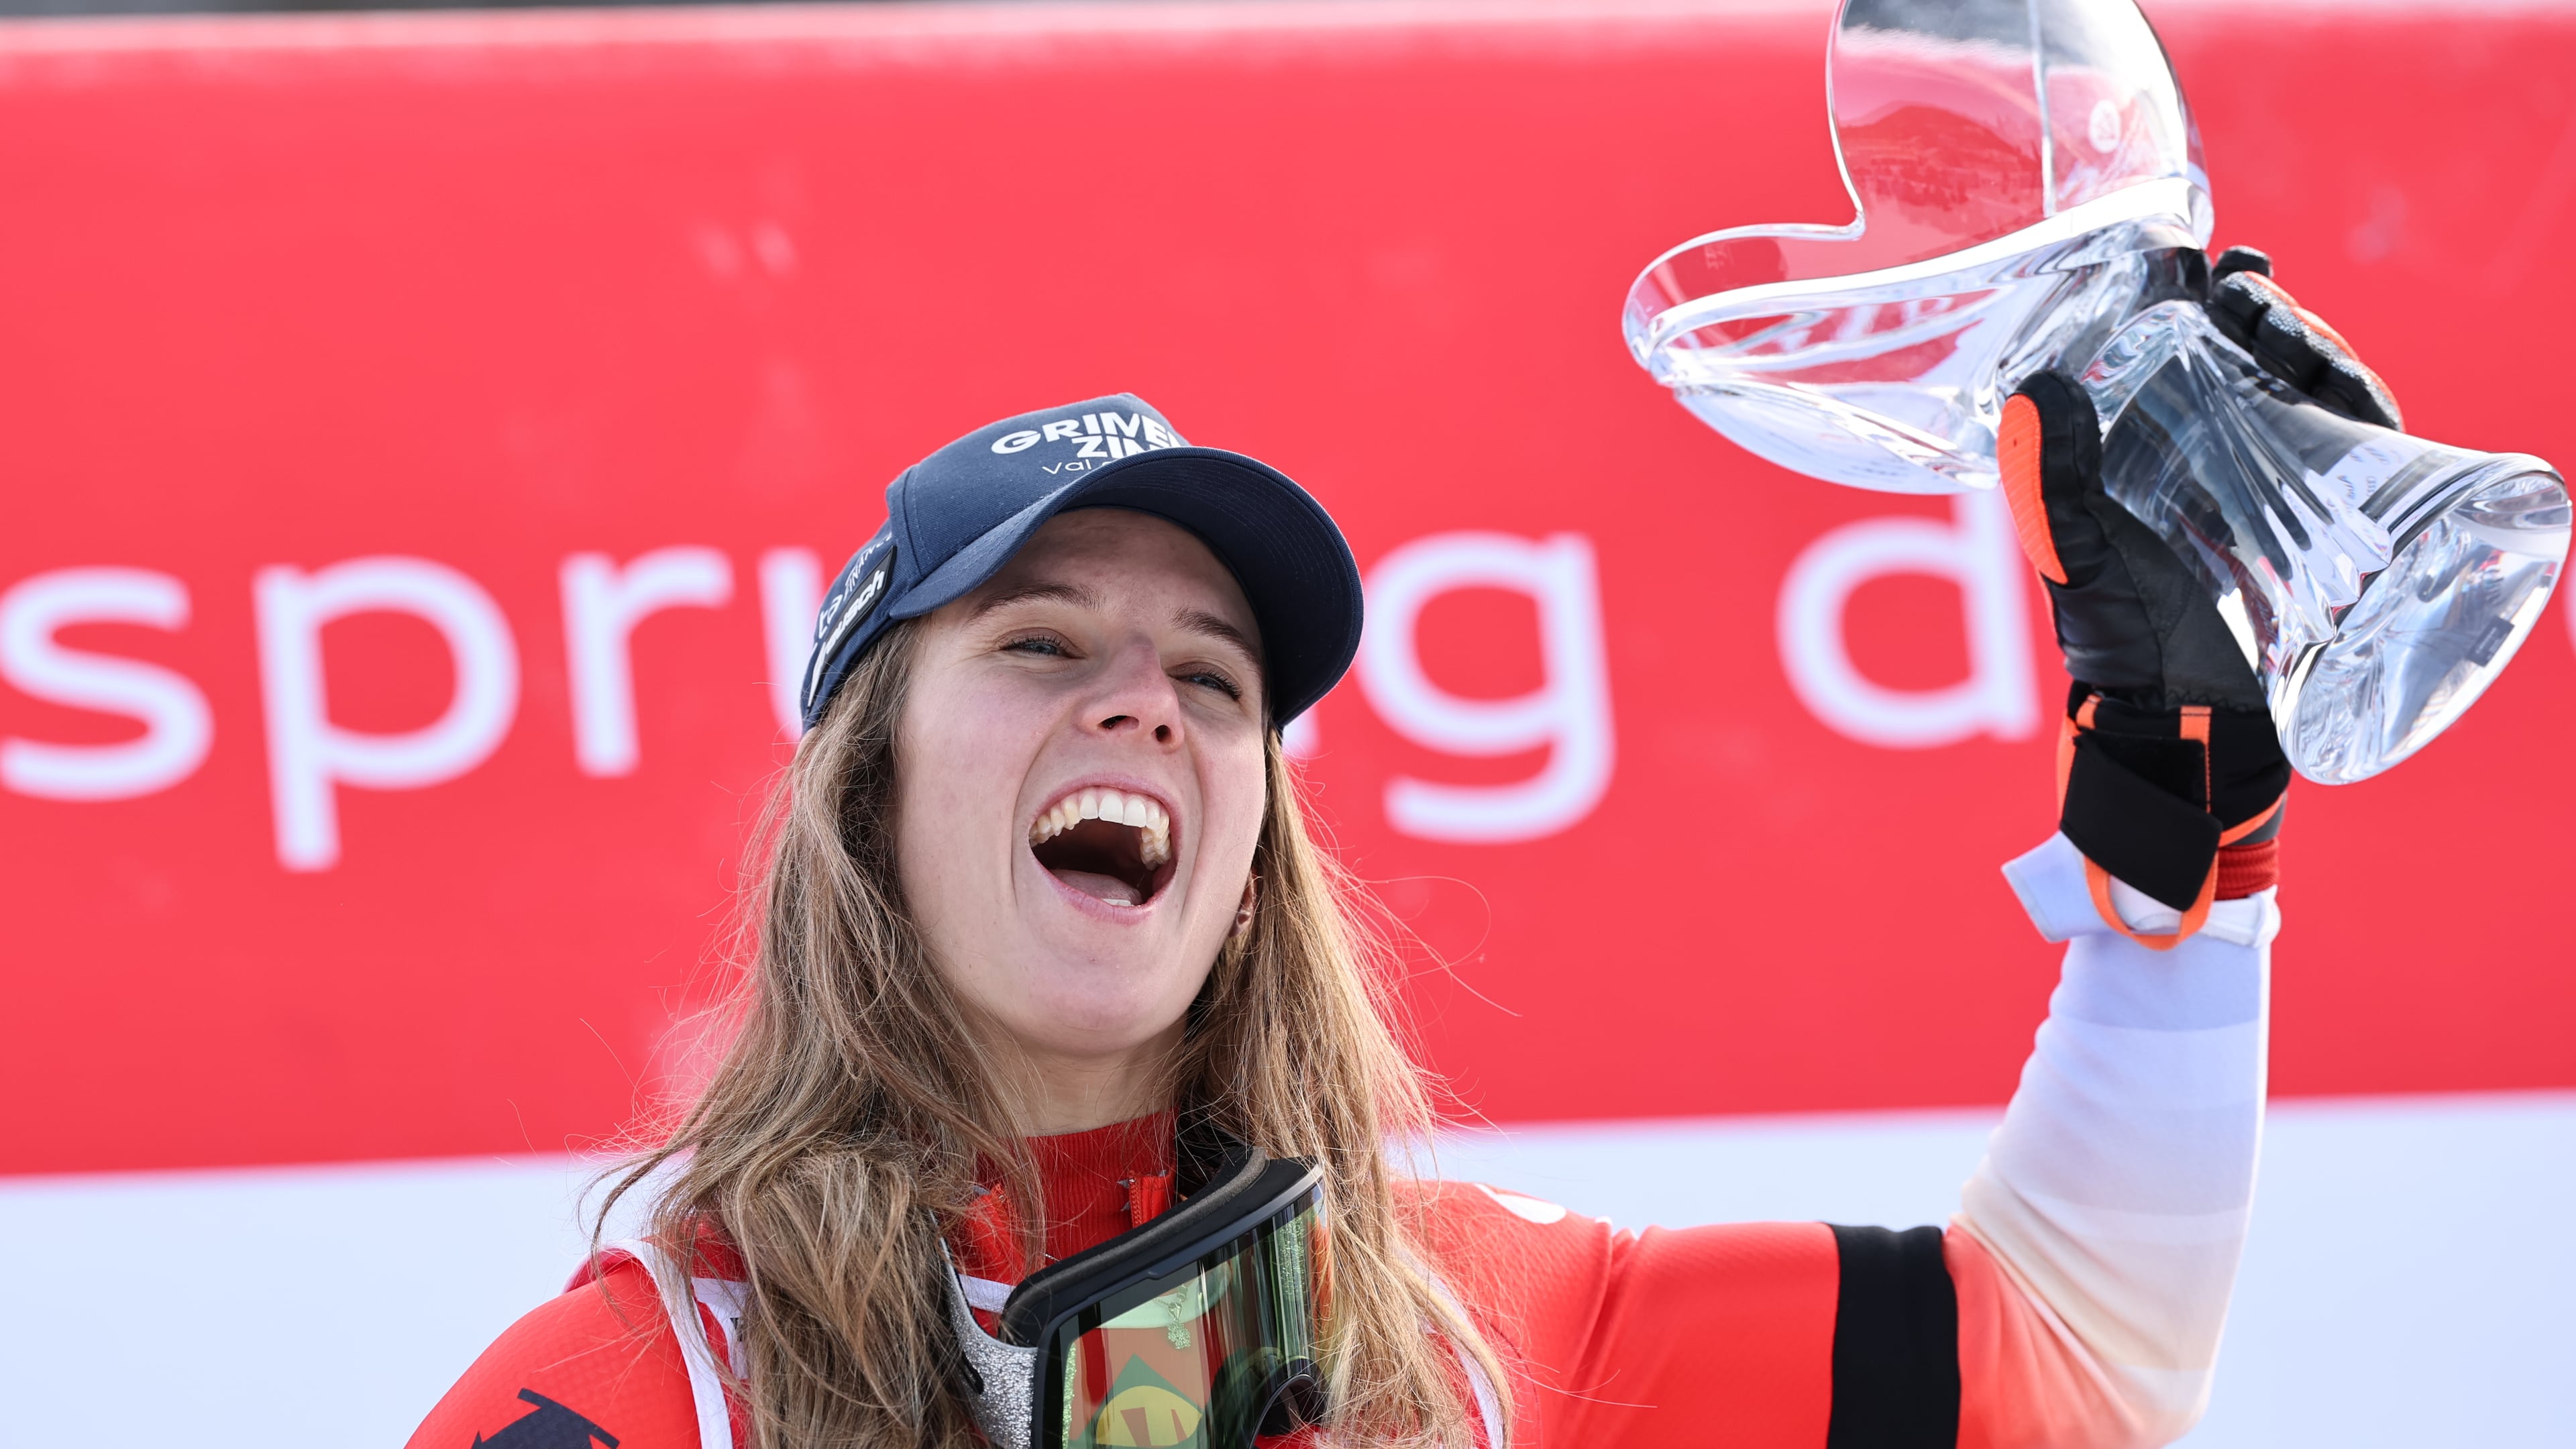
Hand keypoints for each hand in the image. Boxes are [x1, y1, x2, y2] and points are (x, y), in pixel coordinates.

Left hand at [1997, 248, 2379, 940]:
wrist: (2188, 738)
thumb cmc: (2123, 653)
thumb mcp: (2075, 558)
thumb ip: (2051, 484)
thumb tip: (2037, 387)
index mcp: (2149, 453)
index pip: (2180, 351)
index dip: (2194, 296)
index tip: (2200, 257)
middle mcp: (2215, 458)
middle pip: (2252, 355)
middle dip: (2259, 308)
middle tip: (2242, 286)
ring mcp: (2277, 485)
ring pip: (2305, 385)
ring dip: (2302, 337)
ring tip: (2271, 313)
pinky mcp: (2329, 518)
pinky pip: (2356, 441)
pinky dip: (2355, 398)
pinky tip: (2344, 376)